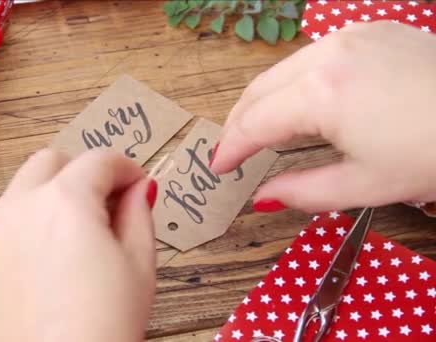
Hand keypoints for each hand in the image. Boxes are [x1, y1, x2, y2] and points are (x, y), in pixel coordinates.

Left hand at [0, 149, 156, 341]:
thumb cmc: (105, 327)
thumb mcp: (139, 267)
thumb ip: (138, 213)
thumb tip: (138, 187)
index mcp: (64, 201)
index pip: (99, 160)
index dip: (125, 168)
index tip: (135, 185)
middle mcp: (16, 208)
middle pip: (48, 163)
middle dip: (78, 174)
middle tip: (100, 205)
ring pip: (17, 197)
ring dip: (44, 205)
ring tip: (65, 248)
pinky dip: (16, 240)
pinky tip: (35, 278)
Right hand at [210, 21, 435, 211]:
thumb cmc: (434, 155)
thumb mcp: (365, 184)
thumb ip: (302, 191)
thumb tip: (262, 197)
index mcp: (321, 92)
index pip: (255, 121)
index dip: (231, 147)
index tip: (218, 167)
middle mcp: (328, 53)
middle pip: (260, 88)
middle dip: (239, 120)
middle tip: (232, 151)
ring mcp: (352, 35)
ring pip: (284, 69)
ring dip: (265, 100)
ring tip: (261, 130)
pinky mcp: (372, 30)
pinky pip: (314, 57)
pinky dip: (296, 82)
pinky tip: (302, 103)